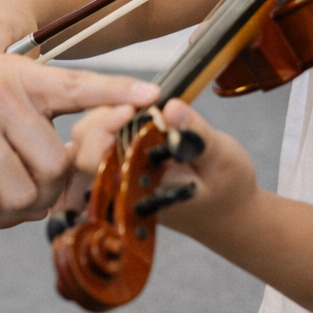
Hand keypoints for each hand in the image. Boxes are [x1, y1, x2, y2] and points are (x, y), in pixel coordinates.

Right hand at [0, 55, 159, 235]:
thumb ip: (21, 113)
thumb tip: (59, 165)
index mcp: (16, 77)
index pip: (78, 83)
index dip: (118, 91)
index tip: (153, 96)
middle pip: (53, 168)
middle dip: (41, 196)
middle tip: (15, 199)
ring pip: (17, 195)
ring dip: (2, 213)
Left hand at [65, 100, 259, 238]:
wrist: (229, 211)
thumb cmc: (228, 187)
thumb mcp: (223, 158)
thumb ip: (195, 133)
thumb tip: (170, 108)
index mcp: (139, 190)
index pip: (95, 158)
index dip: (106, 124)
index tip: (131, 105)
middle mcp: (122, 187)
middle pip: (83, 147)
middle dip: (105, 115)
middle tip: (138, 101)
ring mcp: (118, 178)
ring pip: (86, 142)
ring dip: (107, 117)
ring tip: (139, 107)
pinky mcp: (121, 167)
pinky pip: (98, 143)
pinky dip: (110, 123)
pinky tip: (132, 114)